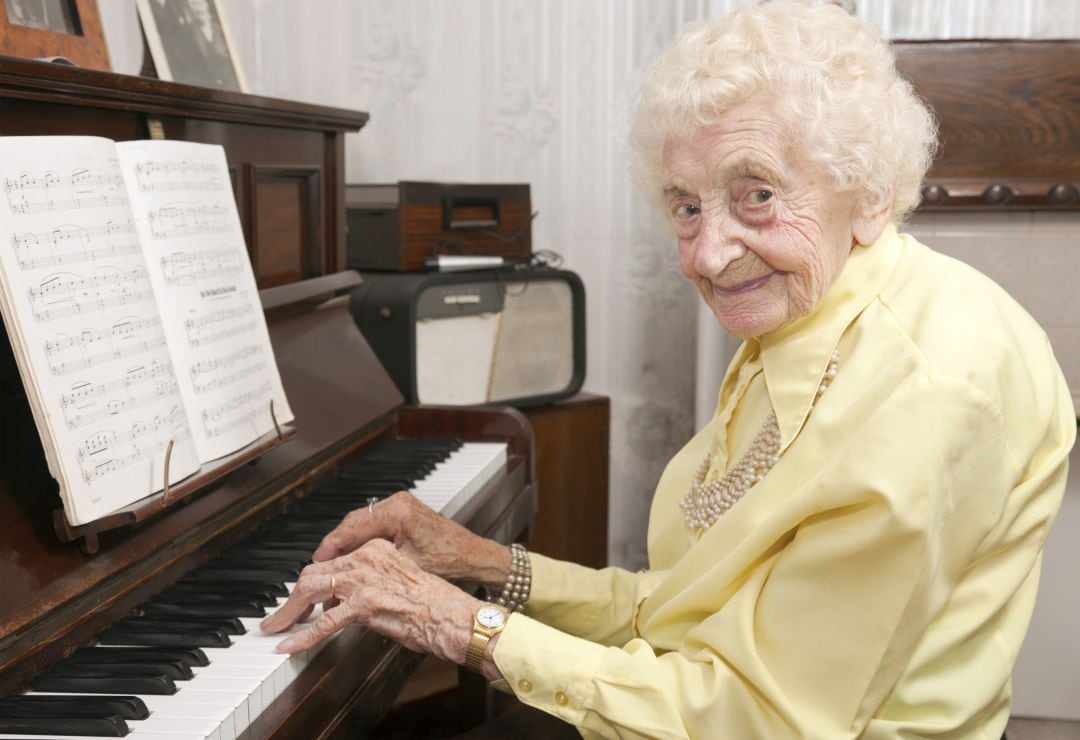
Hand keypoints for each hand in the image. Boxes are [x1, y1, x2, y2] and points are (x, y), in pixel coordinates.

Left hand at [260, 538, 483, 664]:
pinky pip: (323, 622)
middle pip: (314, 572)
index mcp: (377, 549)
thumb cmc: (435, 605)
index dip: (311, 582)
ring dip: (288, 612)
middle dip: (291, 597)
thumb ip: (371, 584)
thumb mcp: (398, 582)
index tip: (300, 598)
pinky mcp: (365, 604)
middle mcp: (368, 558)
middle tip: (278, 616)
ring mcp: (365, 579)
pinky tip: (290, 645)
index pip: (332, 562)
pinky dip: (301, 636)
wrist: (454, 616)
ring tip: (275, 628)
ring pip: (311, 590)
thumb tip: (345, 602)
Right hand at [313, 491, 510, 589]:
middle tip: (319, 567)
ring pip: (361, 523)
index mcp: (398, 512)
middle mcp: (397, 502)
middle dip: (335, 546)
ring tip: (333, 565)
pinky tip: (354, 557)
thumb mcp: (406, 567)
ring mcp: (400, 505)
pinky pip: (373, 524)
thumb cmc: (449, 561)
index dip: (331, 546)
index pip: (352, 527)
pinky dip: (361, 540)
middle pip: (353, 523)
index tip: (316, 562)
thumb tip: (345, 580)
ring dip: (347, 543)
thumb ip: (374, 567)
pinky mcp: (403, 512)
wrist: (473, 555)